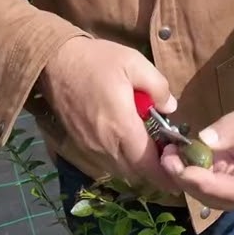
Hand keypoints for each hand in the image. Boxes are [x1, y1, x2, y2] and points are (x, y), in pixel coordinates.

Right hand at [37, 36, 178, 195]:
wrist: (55, 62)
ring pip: (120, 170)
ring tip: (148, 148)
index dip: (165, 174)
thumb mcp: (134, 63)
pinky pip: (105, 162)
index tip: (179, 171)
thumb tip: (170, 108)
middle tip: (167, 154)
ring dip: (136, 166)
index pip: (147, 164)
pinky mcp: (79, 143)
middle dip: (153, 169)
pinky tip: (127, 142)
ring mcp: (90, 146)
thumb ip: (158, 86)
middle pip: (135, 172)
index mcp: (121, 127)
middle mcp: (105, 144)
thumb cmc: (96, 61)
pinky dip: (120, 160)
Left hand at [160, 92, 233, 210]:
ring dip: (185, 179)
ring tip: (168, 156)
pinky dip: (188, 173)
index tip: (185, 171)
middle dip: (190, 183)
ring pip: (207, 195)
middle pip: (218, 199)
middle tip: (168, 160)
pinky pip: (204, 183)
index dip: (209, 186)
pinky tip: (175, 157)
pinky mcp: (226, 181)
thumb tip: (204, 140)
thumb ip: (232, 129)